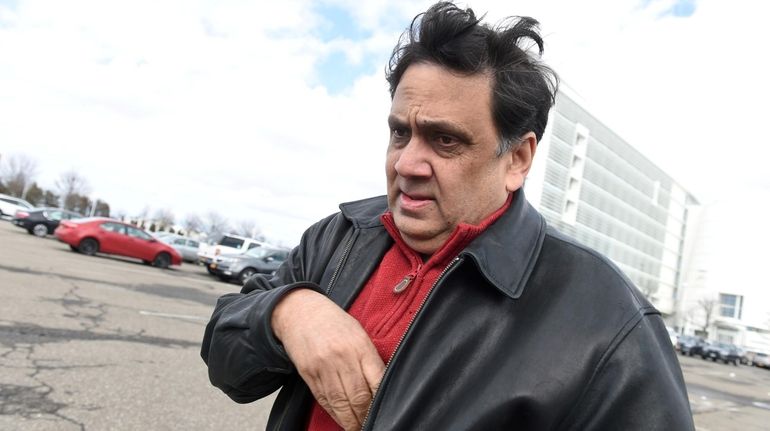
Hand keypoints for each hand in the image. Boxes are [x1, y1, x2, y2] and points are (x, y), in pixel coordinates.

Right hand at [272, 289, 384, 429]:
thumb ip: (370, 358)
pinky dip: (334, 414)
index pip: (377, 381)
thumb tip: (382, 387)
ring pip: (341, 403)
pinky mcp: (308, 374)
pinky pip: (324, 400)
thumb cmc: (334, 322)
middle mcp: (342, 357)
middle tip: (371, 424)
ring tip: (357, 428)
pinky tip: (342, 420)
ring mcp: (323, 367)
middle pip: (359, 397)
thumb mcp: (358, 333)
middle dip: (366, 416)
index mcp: (360, 345)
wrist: (299, 311)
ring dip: (351, 421)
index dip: (382, 402)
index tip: (387, 412)